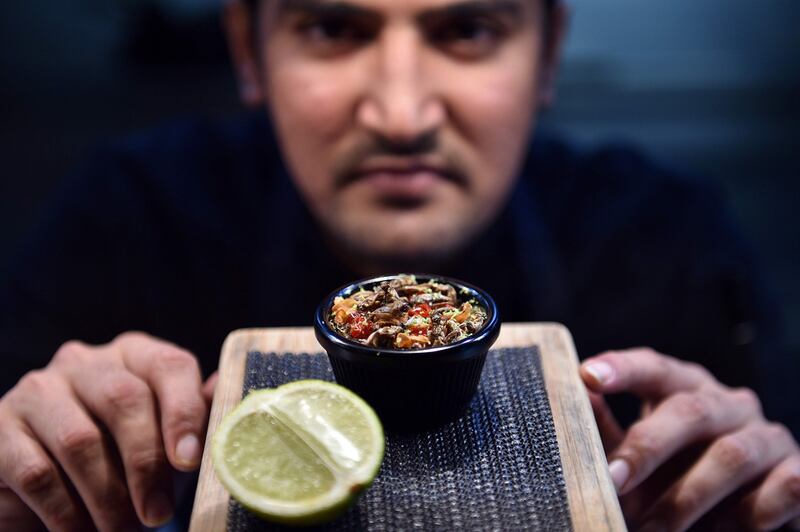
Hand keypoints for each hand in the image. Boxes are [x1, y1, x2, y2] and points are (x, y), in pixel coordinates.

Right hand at [0, 332, 212, 530]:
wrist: (40, 475)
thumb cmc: (116, 450)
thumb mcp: (159, 430)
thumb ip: (194, 415)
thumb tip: (239, 407)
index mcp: (133, 354)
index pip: (169, 366)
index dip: (184, 413)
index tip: (190, 463)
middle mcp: (84, 361)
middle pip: (125, 400)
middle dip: (147, 465)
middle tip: (158, 514)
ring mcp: (38, 390)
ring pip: (80, 441)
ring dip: (107, 498)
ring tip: (123, 531)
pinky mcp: (0, 426)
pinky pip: (37, 473)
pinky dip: (65, 513)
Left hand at [581, 348, 799, 530]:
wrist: (753, 510)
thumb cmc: (682, 472)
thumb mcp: (643, 453)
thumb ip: (611, 431)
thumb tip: (577, 397)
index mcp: (685, 388)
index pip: (654, 367)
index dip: (623, 368)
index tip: (588, 376)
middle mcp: (727, 404)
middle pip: (689, 410)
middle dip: (647, 448)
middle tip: (613, 481)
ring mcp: (766, 435)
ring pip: (731, 455)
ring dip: (688, 498)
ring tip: (654, 529)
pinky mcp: (797, 470)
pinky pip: (783, 486)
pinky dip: (752, 512)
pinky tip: (725, 529)